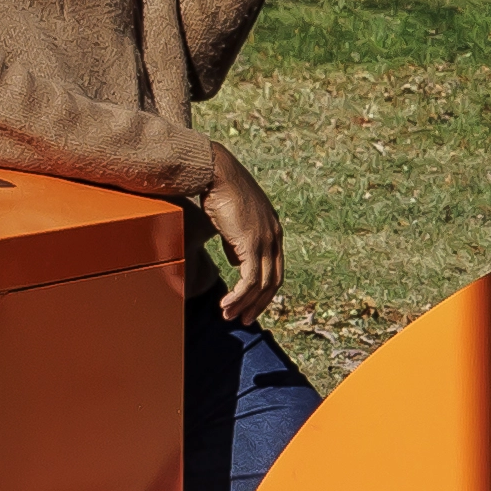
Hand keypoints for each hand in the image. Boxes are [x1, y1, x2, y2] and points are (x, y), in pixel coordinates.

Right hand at [202, 149, 286, 324]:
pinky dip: (239, 296)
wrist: (215, 171)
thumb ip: (237, 241)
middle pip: (273, 280)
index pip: (275, 268)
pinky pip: (250, 280)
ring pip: (261, 284)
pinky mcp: (251, 243)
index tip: (249, 303)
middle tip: (243, 318)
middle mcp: (274, 236)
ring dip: (244, 303)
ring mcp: (265, 240)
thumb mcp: (233, 220)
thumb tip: (236, 261)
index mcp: (273, 230)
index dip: (263, 289)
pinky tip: (226, 304)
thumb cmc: (218, 191)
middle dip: (258, 302)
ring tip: (229, 316)